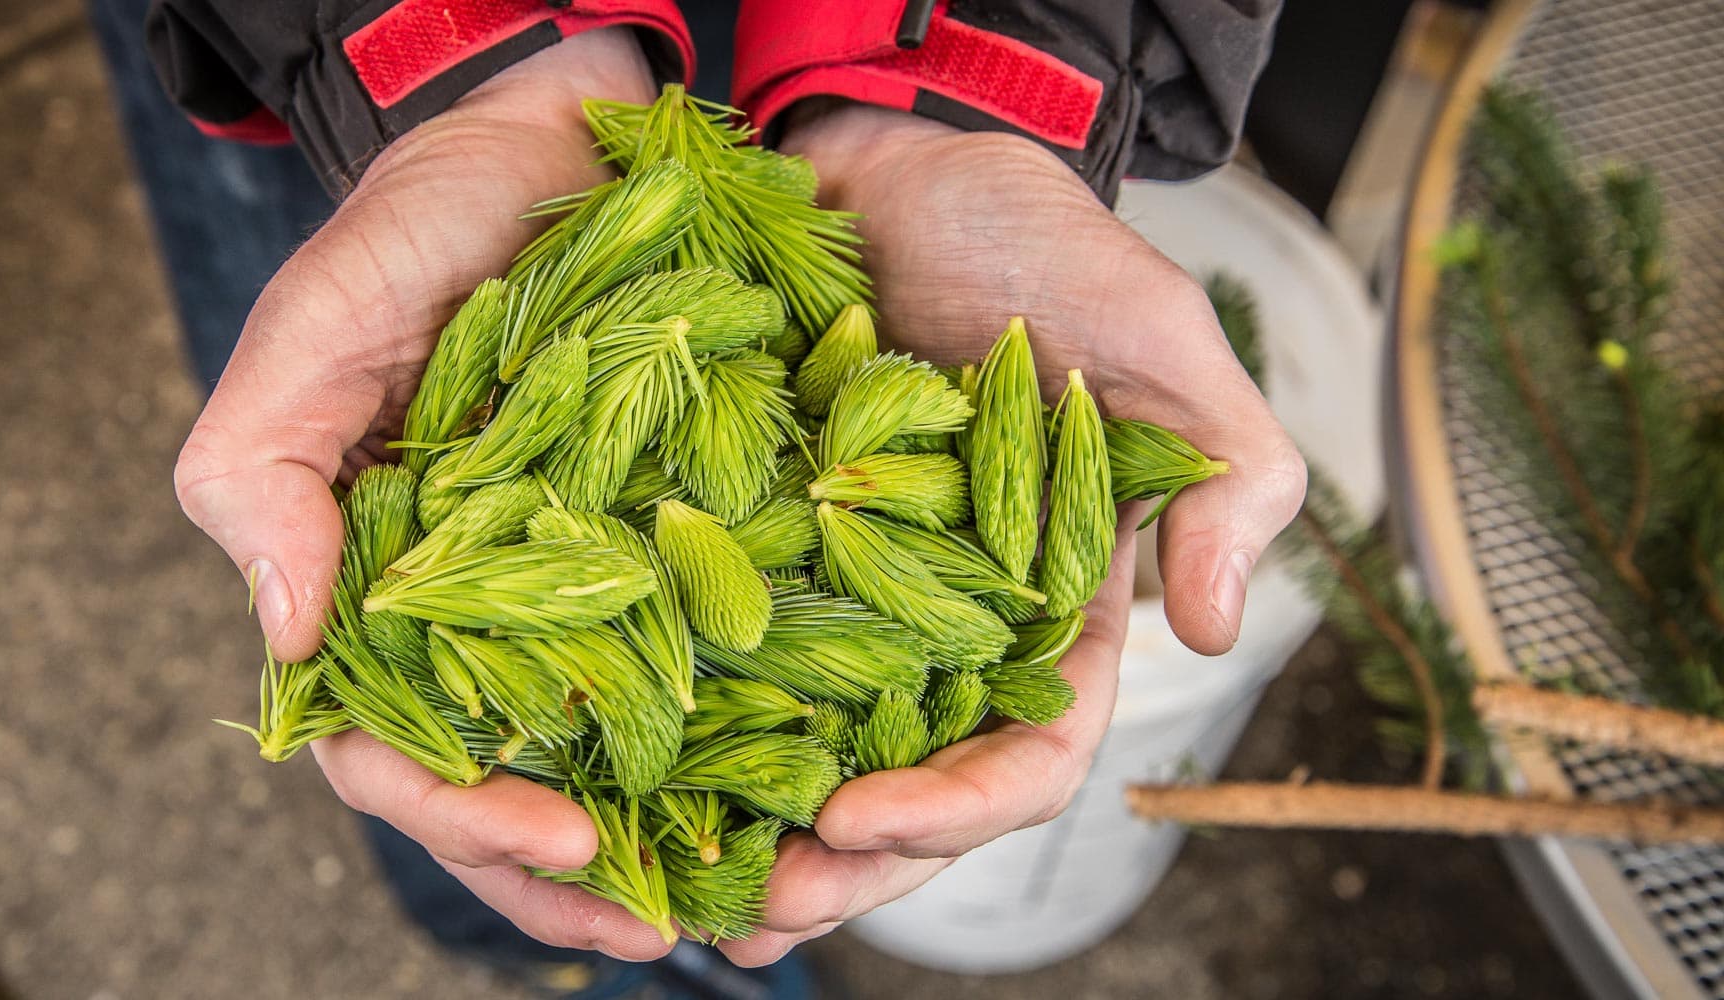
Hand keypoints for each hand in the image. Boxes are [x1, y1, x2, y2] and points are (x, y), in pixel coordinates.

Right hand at [174, 30, 677, 960]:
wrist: (545, 146)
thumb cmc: (412, 233)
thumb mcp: (311, 330)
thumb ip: (262, 476)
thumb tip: (286, 641)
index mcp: (377, 594)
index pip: (391, 749)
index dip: (465, 812)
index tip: (560, 834)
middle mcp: (479, 616)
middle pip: (507, 787)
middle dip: (576, 872)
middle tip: (665, 926)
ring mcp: (577, 590)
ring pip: (608, 751)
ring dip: (668, 840)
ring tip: (744, 902)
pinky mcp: (673, 549)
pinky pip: (701, 662)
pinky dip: (739, 735)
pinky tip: (797, 784)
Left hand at [715, 106, 1306, 965]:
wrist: (907, 169)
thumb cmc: (1041, 245)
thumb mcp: (1160, 335)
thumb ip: (1227, 473)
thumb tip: (1218, 630)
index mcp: (1057, 607)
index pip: (1031, 750)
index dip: (959, 806)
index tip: (863, 818)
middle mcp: (956, 627)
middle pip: (917, 787)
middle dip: (848, 864)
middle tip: (762, 910)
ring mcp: (857, 598)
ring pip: (822, 753)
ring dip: (766, 836)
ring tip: (694, 899)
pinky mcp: (771, 554)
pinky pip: (739, 660)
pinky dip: (701, 731)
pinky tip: (643, 779)